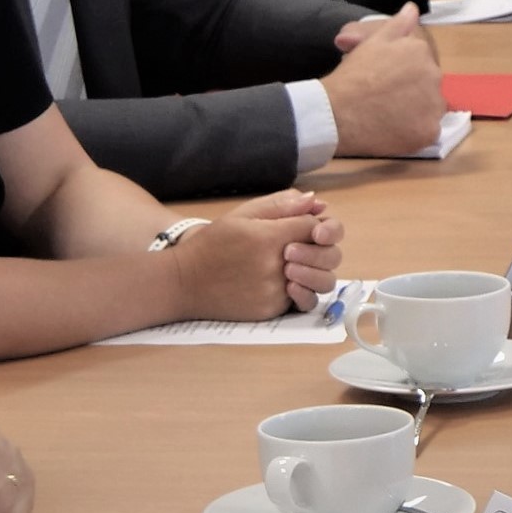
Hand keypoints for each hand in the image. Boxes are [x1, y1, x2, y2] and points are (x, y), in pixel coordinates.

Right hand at [174, 189, 342, 318]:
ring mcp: (275, 291)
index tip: (302, 226)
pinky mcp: (271, 310)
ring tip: (296, 266)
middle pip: (327, 255)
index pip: (314, 226)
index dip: (314, 224)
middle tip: (304, 246)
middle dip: (322, 247)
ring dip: (315, 271)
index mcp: (270, 237)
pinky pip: (302, 300)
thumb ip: (280, 206)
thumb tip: (315, 202)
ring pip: (320, 281)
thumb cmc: (212, 244)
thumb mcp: (241, 215)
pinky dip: (300, 291)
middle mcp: (276, 265)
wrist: (183, 282)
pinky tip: (286, 282)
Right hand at [323, 6, 447, 157]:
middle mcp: (435, 75)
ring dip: (417, 112)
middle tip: (385, 99)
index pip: (422, 64)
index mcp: (421, 51)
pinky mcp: (429, 132)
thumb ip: (398, 24)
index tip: (384, 82)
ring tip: (388, 116)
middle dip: (412, 92)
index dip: (403, 74)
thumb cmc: (352, 75)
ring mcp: (434, 105)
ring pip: (431, 109)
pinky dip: (415, 132)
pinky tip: (394, 130)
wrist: (337, 112)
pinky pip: (428, 132)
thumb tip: (412, 8)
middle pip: (429, 86)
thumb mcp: (372, 42)